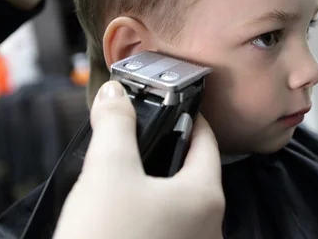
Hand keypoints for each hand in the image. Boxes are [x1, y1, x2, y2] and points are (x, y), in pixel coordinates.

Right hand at [53, 81, 223, 238]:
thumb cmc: (107, 236)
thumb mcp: (108, 172)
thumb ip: (116, 126)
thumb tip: (116, 93)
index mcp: (205, 196)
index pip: (207, 142)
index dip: (192, 118)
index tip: (176, 104)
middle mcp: (210, 225)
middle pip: (196, 173)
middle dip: (171, 151)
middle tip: (145, 135)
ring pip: (182, 203)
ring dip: (161, 185)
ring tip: (129, 172)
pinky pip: (171, 227)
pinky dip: (154, 211)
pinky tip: (125, 212)